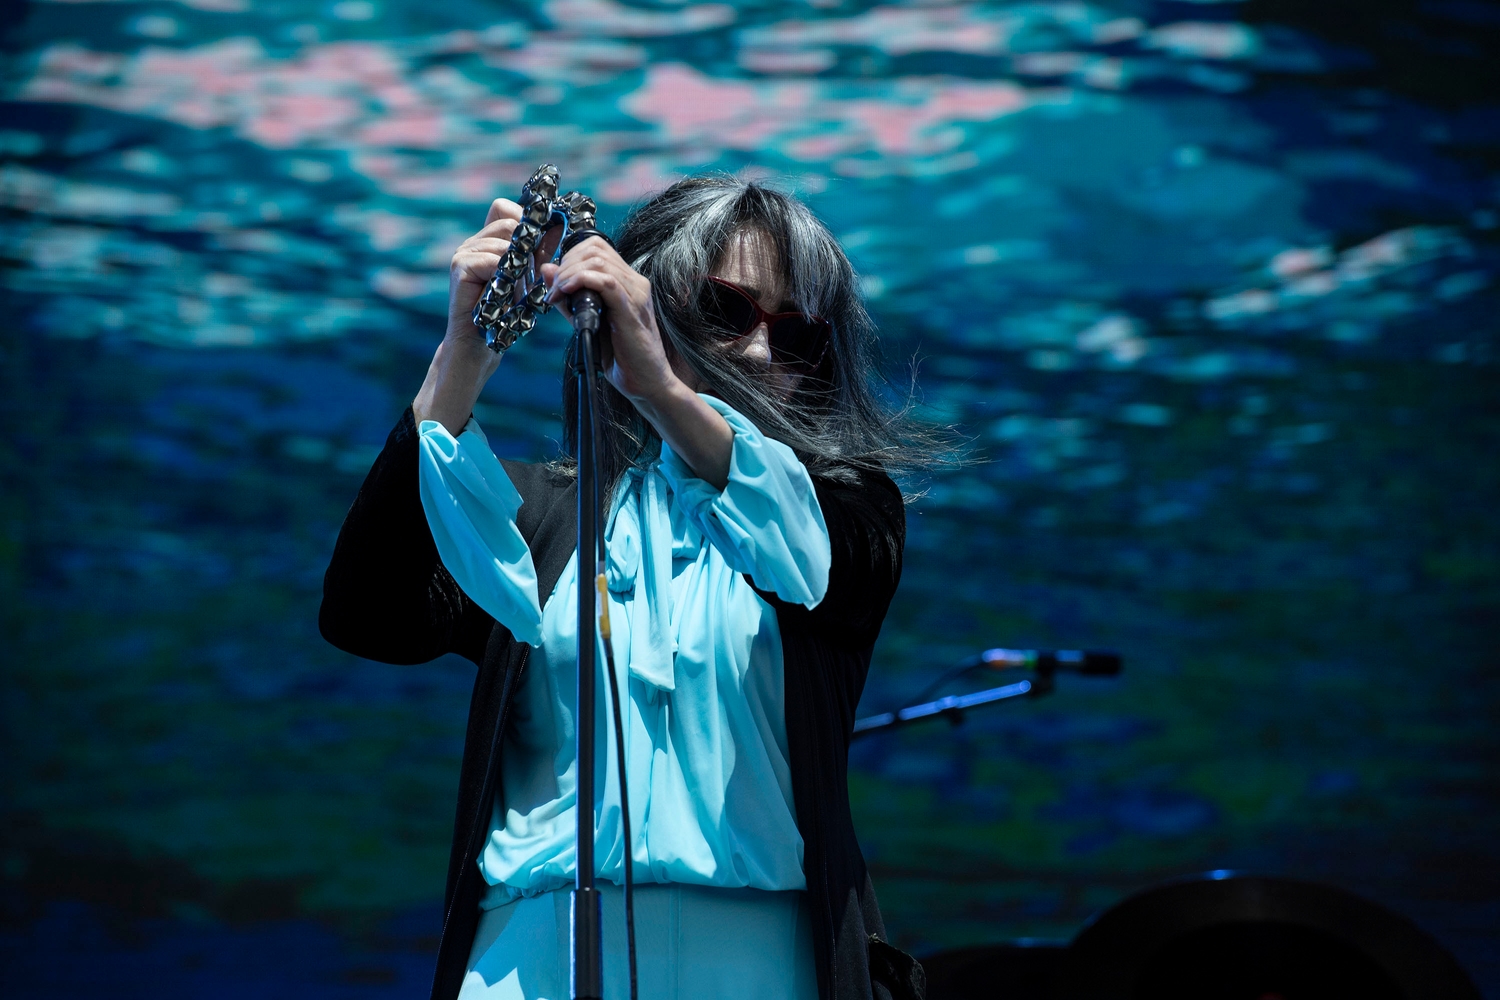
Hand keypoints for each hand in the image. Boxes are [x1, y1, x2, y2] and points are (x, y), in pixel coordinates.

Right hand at [413, 198, 522, 432]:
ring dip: (519, 267)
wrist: (480, 344)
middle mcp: (474, 242)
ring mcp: (464, 252)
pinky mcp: (460, 266)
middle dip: (527, 247)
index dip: (526, 220)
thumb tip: (559, 226)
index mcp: (488, 241)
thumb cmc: (505, 314)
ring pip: (504, 242)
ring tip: (516, 291)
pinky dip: (507, 278)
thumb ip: (539, 252)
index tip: (544, 241)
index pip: (506, 209)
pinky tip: (505, 295)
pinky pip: (494, 259)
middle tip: (531, 275)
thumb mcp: (528, 278)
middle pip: (508, 221)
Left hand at [544, 237, 682, 404]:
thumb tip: (548, 269)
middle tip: (553, 290)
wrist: (647, 383)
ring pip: (598, 261)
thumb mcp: (586, 321)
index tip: (556, 280)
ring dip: (569, 274)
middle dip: (566, 264)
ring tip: (557, 295)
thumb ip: (568, 296)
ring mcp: (636, 294)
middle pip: (595, 248)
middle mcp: (635, 283)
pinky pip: (606, 282)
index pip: (597, 247)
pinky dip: (581, 281)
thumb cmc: (621, 357)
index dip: (570, 256)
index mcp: (627, 282)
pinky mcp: (632, 310)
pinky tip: (567, 293)